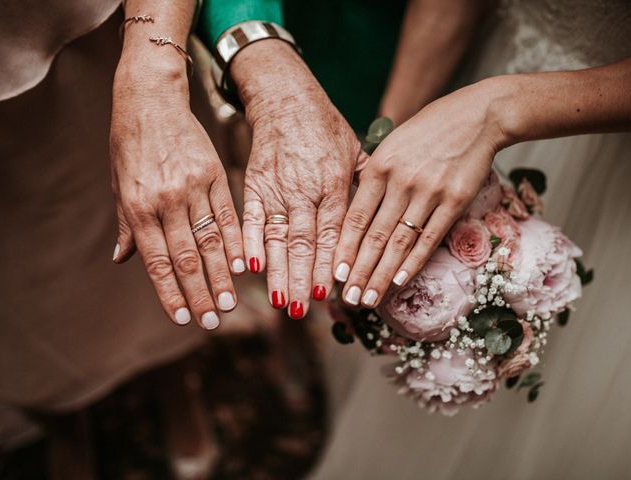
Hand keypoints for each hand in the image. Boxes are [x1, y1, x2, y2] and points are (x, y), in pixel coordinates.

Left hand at [110, 51, 243, 328]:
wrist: (151, 100)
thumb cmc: (130, 145)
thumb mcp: (119, 185)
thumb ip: (127, 225)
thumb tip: (122, 260)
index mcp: (138, 208)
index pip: (157, 261)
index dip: (170, 293)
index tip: (183, 319)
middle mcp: (166, 201)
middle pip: (187, 257)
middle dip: (200, 293)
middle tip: (212, 322)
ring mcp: (193, 188)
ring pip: (210, 240)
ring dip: (221, 275)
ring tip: (230, 302)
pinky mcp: (215, 174)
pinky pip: (227, 214)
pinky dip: (236, 242)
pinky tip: (242, 264)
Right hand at [230, 40, 361, 318]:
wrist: (285, 98)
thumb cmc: (325, 127)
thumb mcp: (355, 151)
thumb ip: (364, 189)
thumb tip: (382, 222)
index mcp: (333, 184)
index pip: (333, 234)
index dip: (330, 266)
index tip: (330, 297)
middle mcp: (304, 190)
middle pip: (304, 243)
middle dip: (303, 280)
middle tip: (303, 312)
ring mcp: (276, 189)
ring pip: (277, 238)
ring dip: (278, 272)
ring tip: (281, 302)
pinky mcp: (254, 185)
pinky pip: (249, 218)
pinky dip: (248, 242)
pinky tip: (251, 268)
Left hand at [334, 79, 506, 307]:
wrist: (477, 116)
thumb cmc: (428, 131)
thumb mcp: (392, 145)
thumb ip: (373, 177)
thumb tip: (355, 217)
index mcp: (379, 166)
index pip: (356, 218)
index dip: (343, 249)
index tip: (334, 275)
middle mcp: (401, 181)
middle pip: (375, 236)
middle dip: (359, 272)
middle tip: (347, 300)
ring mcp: (429, 191)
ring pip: (399, 242)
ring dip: (382, 275)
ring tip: (369, 300)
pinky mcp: (455, 200)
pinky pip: (430, 238)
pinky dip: (413, 263)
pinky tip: (399, 283)